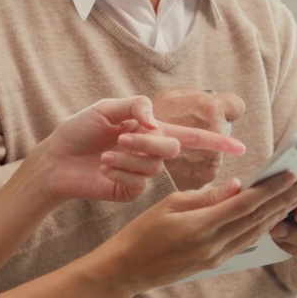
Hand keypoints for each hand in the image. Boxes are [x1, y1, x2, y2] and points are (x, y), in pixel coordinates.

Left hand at [29, 96, 245, 202]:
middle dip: (148, 141)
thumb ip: (134, 106)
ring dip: (130, 156)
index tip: (240, 147)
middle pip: (173, 147)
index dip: (216, 141)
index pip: (192, 136)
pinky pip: (140, 181)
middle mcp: (152, 153)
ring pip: (155, 165)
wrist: (56, 159)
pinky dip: (122, 170)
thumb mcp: (106, 109)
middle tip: (120, 138)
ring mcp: (143, 174)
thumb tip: (154, 119)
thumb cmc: (79, 131)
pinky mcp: (131, 191)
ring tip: (107, 154)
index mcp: (152, 131)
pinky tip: (105, 168)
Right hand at [100, 172, 296, 292]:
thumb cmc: (142, 232)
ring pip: (255, 233)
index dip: (271, 189)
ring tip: (295, 200)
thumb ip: (207, 196)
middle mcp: (213, 244)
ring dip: (277, 215)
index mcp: (201, 226)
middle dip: (283, 200)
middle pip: (257, 219)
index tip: (289, 175)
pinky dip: (262, 229)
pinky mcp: (214, 263)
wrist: (128, 269)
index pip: (246, 204)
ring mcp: (215, 256)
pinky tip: (273, 219)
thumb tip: (237, 186)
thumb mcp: (170, 204)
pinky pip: (244, 243)